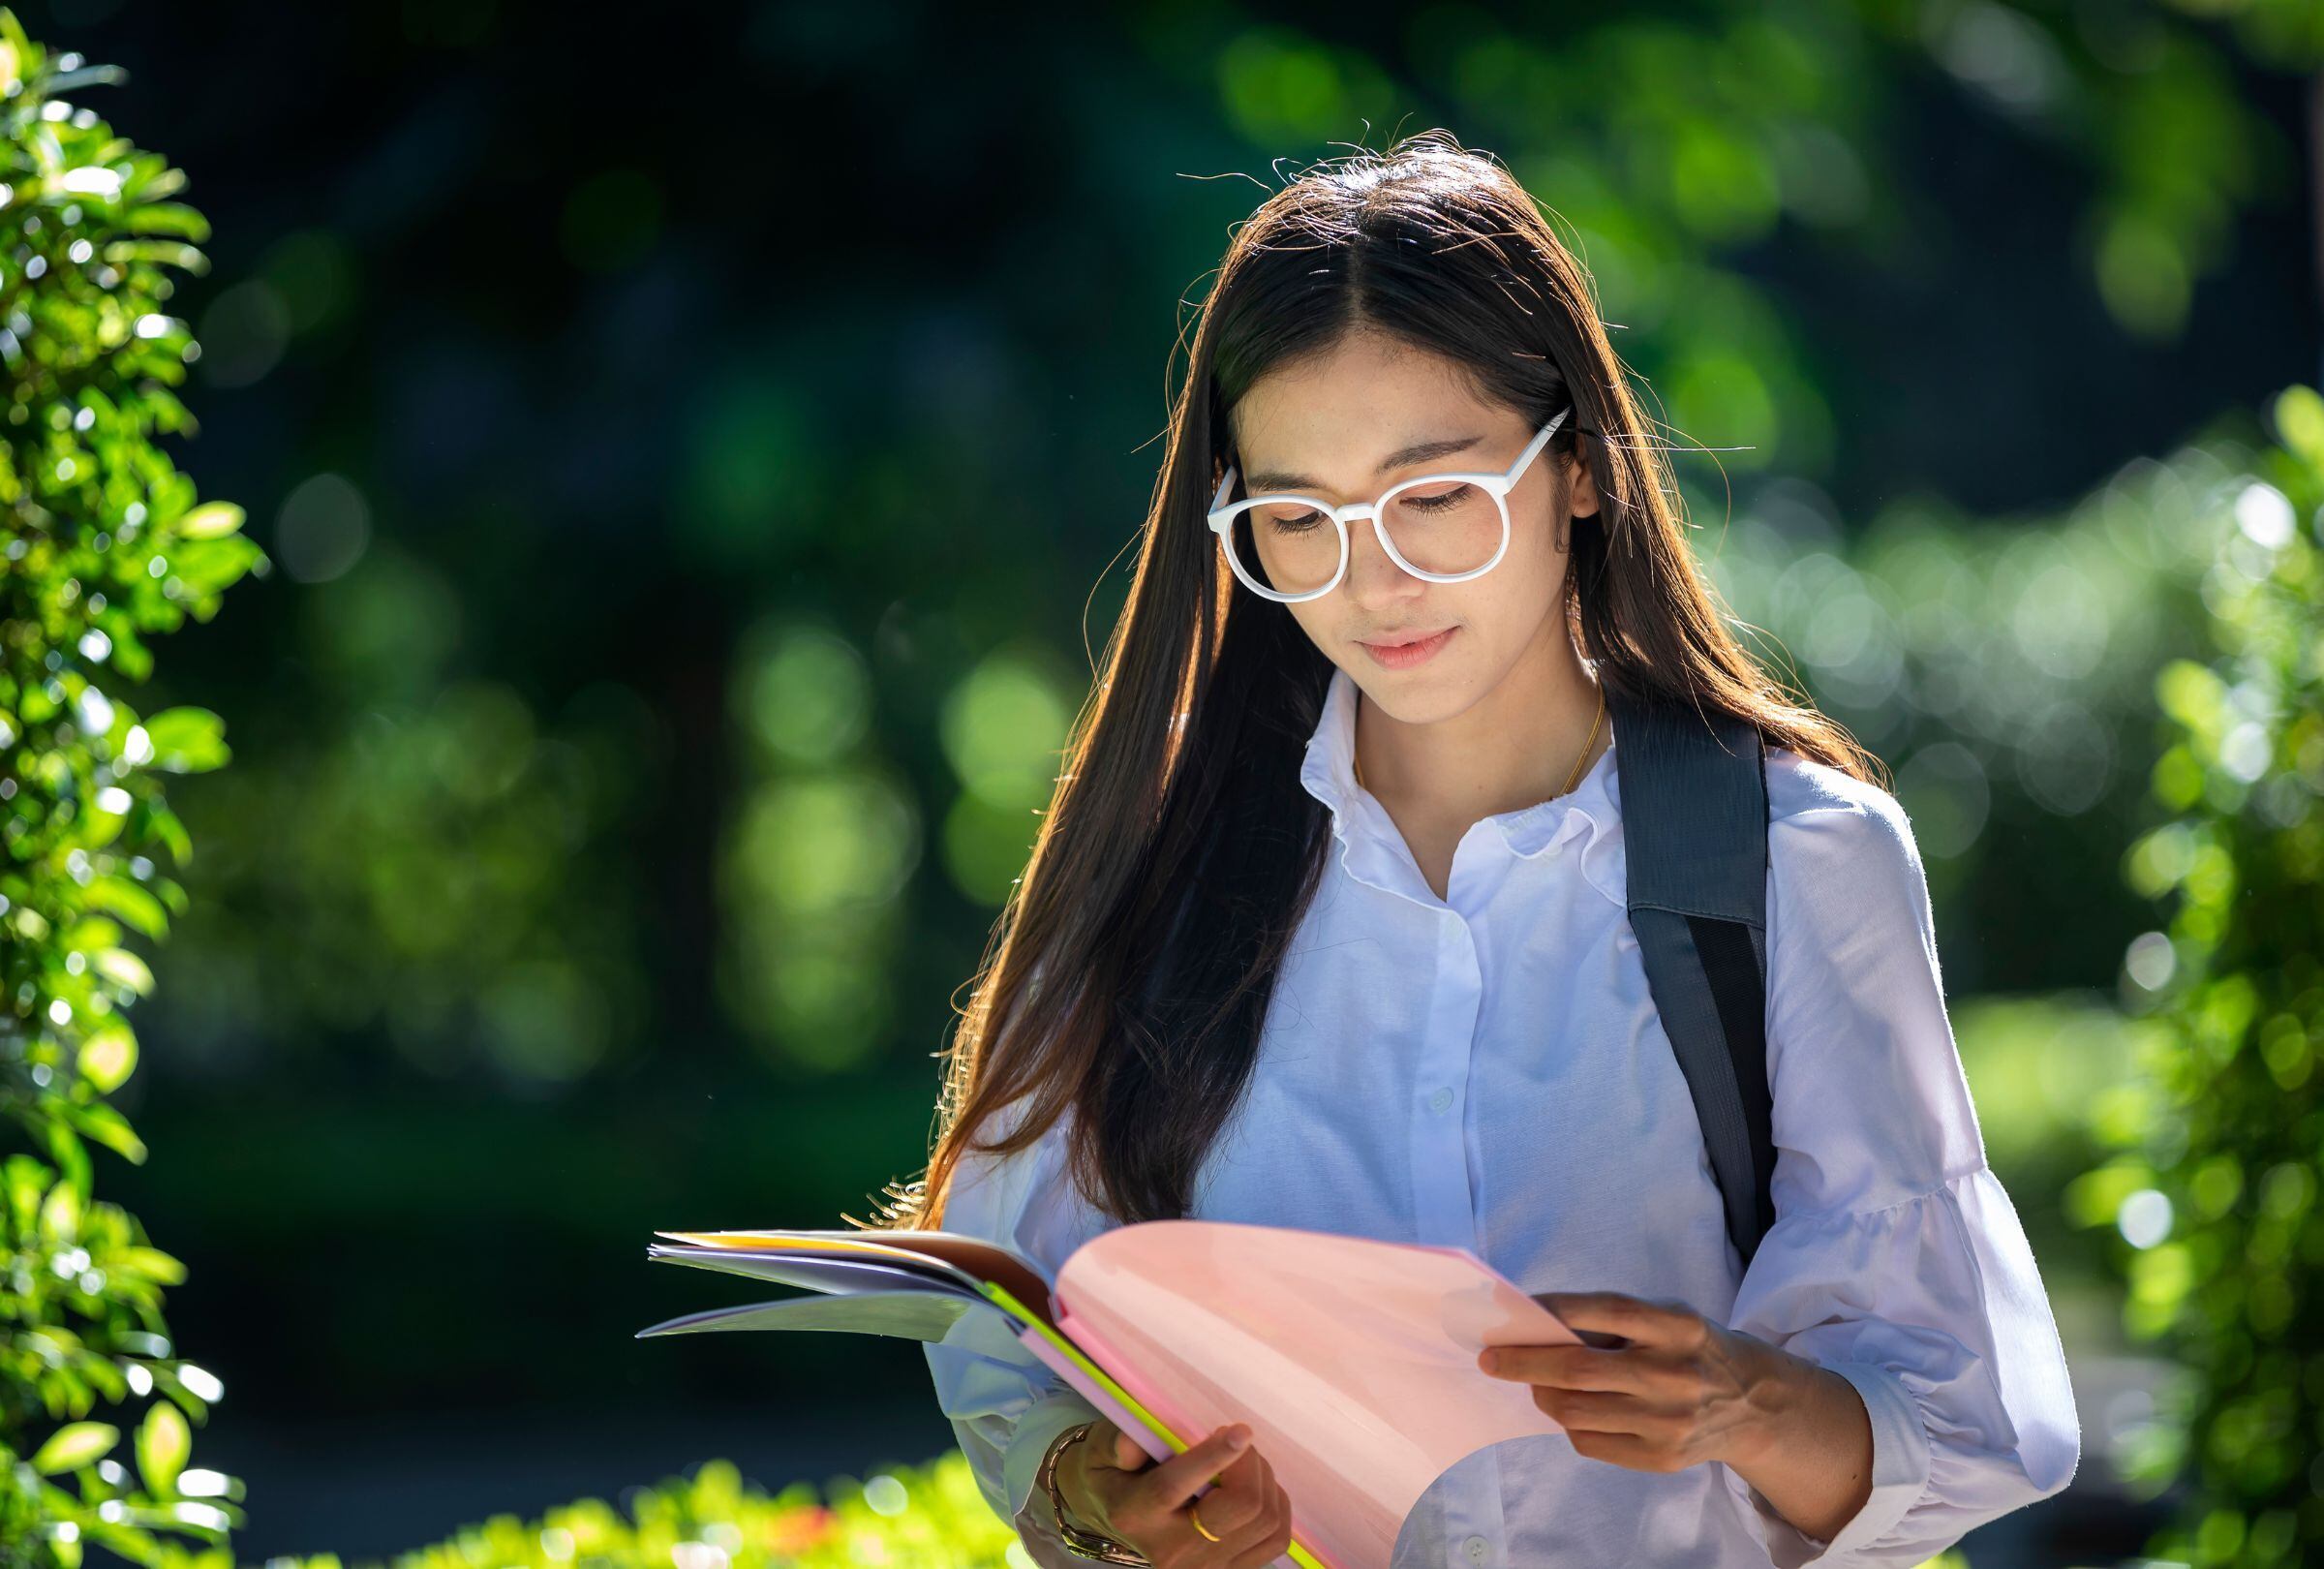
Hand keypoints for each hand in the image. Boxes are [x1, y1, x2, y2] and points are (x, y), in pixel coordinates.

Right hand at [1057, 1417, 1296, 1567]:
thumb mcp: (1103, 1450)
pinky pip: (1275, 1539)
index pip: (1174, 1487)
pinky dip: (1277, 1505)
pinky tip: (1256, 1488)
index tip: (1240, 1431)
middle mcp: (1170, 1550)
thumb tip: (1134, 1442)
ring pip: (1264, 1521)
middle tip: (1236, 1441)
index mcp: (1135, 1515)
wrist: (1115, 1516)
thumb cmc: (1113, 1472)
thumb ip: (1118, 1443)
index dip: (1212, 1458)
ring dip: (1264, 1480)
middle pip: (1239, 1507)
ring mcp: (1203, 1568)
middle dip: (1248, 1463)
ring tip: (1242, 1463)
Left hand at [1475, 1289, 1777, 1472]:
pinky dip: (1568, 1424)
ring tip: (1536, 1383)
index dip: (1551, 1310)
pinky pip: (1589, 1442)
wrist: (1752, 1404)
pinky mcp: (1661, 1458)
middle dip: (1522, 1362)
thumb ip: (1612, 1320)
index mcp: (1677, 1326)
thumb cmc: (1689, 1348)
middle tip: (1491, 1358)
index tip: (1511, 1313)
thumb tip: (1535, 1325)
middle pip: (1577, 1369)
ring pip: (1575, 1410)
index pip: (1603, 1311)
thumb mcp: (1666, 1318)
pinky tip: (1573, 1409)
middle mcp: (1674, 1374)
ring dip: (1542, 1394)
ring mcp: (1668, 1421)